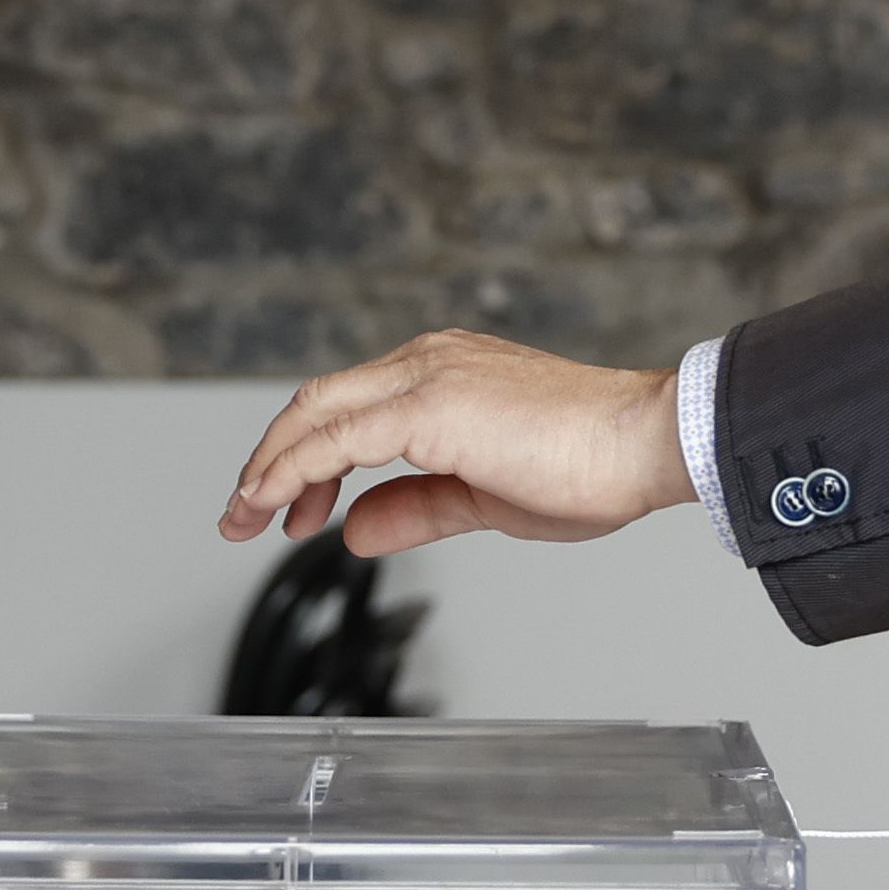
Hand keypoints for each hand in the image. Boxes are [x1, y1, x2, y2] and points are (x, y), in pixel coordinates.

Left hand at [220, 331, 699, 558]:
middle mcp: (428, 361)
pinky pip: (338, 440)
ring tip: (244, 518)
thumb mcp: (483, 499)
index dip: (304, 460)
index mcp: (444, 373)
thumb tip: (358, 528)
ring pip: (316, 414)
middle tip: (242, 517)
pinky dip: (294, 472)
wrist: (646, 444)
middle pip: (316, 403)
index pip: (346, 408)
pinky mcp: (429, 405)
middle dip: (269, 462)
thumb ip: (416, 508)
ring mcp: (426, 376)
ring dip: (269, 469)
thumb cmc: (592, 465)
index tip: (290, 511)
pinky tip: (276, 505)